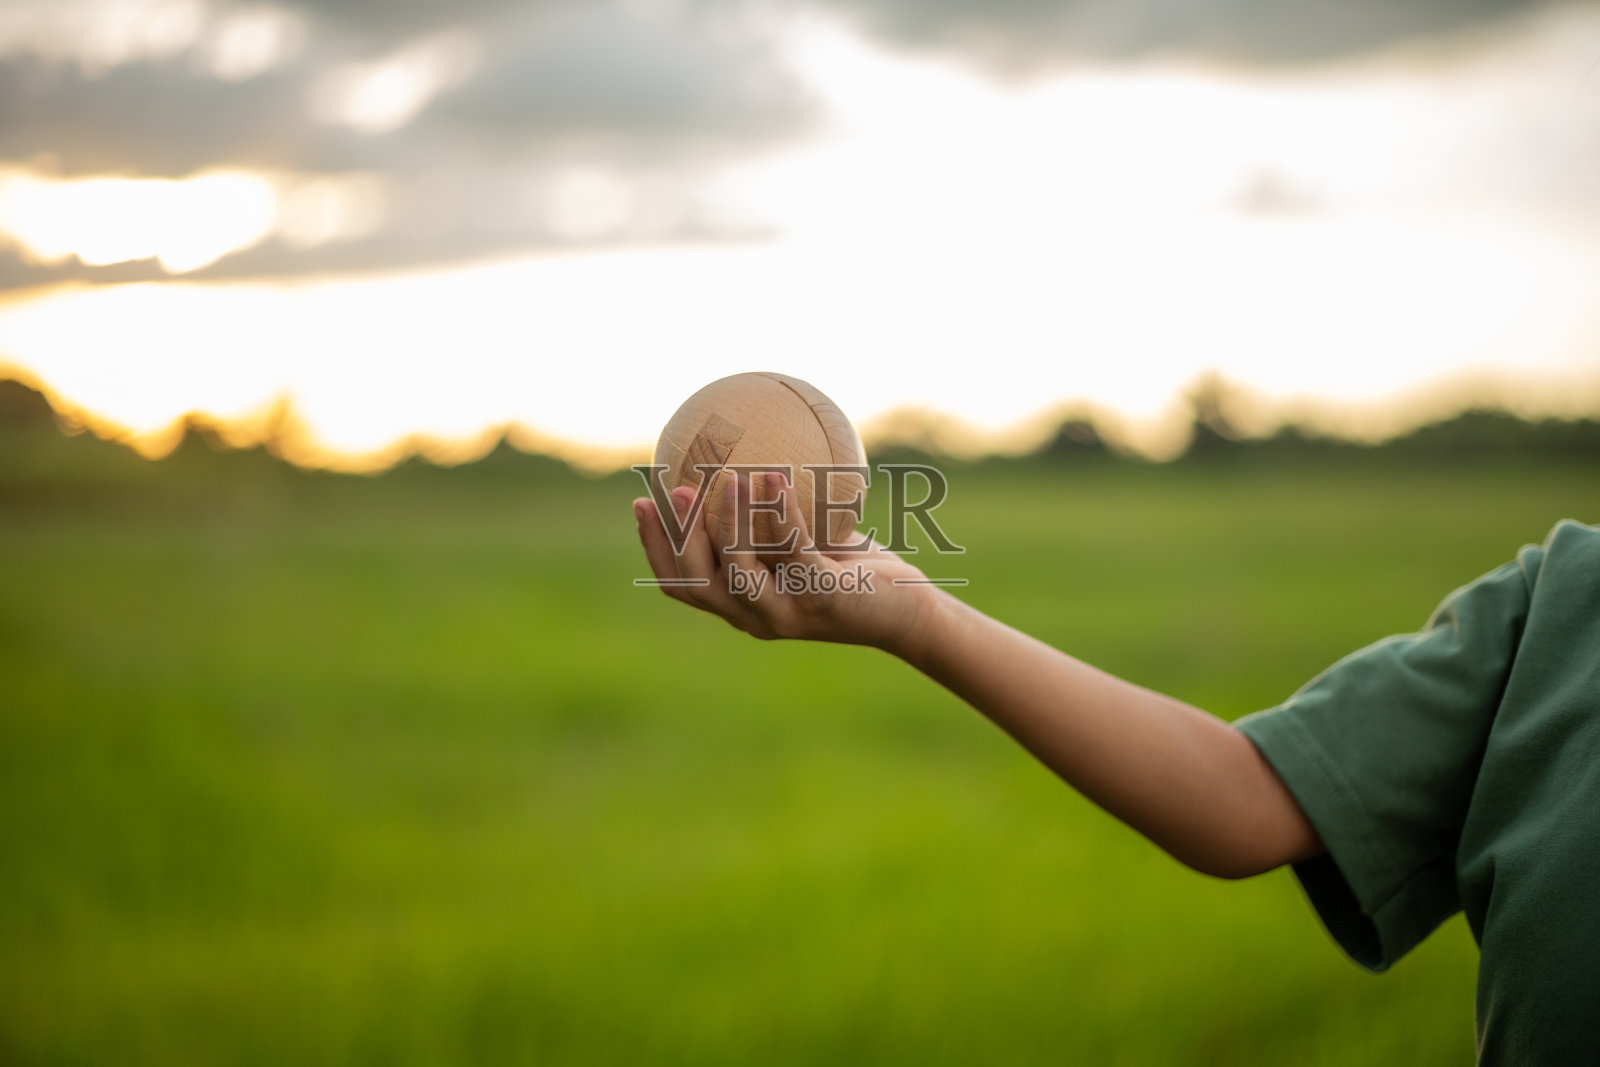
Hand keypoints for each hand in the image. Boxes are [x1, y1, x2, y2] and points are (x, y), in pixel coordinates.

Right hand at [632, 471, 935, 652]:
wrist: (908, 610)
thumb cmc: (855, 571)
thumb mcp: (806, 541)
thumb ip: (772, 519)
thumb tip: (746, 455)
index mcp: (741, 606)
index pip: (682, 585)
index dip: (655, 547)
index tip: (641, 502)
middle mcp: (755, 617)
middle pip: (695, 581)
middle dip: (677, 535)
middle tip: (673, 487)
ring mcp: (785, 613)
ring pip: (736, 569)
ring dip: (726, 520)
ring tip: (726, 477)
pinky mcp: (821, 598)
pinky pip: (791, 550)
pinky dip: (779, 511)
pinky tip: (775, 477)